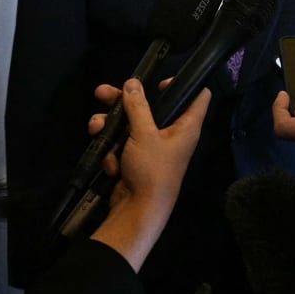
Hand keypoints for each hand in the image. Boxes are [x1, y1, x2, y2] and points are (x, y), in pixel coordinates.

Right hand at [88, 78, 209, 270]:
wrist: (138, 211)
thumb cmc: (152, 170)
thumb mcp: (144, 134)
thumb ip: (138, 106)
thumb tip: (133, 82)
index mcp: (186, 126)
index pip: (198, 96)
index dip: (183, 85)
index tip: (161, 82)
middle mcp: (172, 133)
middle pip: (150, 107)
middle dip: (123, 102)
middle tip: (102, 93)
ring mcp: (152, 147)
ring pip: (129, 124)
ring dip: (110, 126)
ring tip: (96, 128)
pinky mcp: (135, 159)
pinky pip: (121, 144)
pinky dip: (113, 151)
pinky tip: (111, 163)